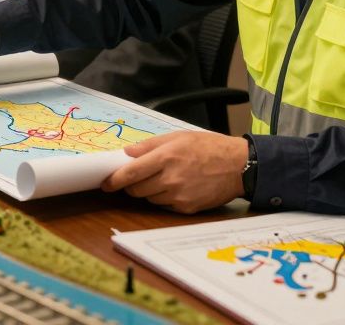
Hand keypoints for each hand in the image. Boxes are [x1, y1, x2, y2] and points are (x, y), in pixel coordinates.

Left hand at [101, 131, 246, 213]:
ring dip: (148, 191)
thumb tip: (127, 153)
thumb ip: (149, 146)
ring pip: (149, 199)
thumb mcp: (178, 137)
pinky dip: (164, 198)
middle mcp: (170, 178)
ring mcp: (179, 195)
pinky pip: (164, 205)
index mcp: (166, 157)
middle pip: (136, 190)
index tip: (105, 183)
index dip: (114, 180)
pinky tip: (176, 186)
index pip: (130, 173)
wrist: (239, 166)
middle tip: (137, 177)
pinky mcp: (186, 208)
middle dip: (131, 185)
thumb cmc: (209, 147)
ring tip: (164, 178)